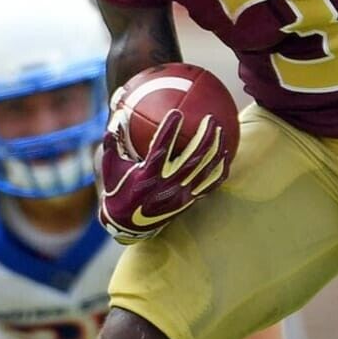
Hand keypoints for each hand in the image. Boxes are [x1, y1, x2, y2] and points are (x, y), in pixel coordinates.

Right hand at [97, 107, 229, 243]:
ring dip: (215, 149)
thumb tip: (115, 116)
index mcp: (148, 175)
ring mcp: (181, 194)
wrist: (127, 226)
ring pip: (205, 170)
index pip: (161, 148)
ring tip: (222, 131)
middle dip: (204, 137)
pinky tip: (227, 156)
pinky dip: (220, 170)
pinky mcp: (189, 201)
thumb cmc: (117, 191)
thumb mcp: (110, 168)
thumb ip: (113, 142)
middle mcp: (167, 184)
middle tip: (211, 118)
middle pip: (193, 158)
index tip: (177, 112)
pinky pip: (210, 185)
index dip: (170, 131)